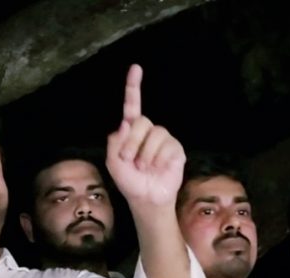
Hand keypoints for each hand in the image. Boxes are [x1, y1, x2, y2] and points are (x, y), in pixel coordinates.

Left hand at [106, 64, 184, 206]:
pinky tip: (158, 168)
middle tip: (129, 160)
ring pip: (155, 134)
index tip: (135, 68)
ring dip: (145, 154)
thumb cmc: (129, 180)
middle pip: (141, 122)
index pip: (132, 105)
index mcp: (131, 131)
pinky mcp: (176, 149)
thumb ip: (115, 142)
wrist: (145, 198)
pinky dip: (159, 159)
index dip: (133, 87)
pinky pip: (168, 146)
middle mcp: (148, 131)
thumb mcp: (113, 162)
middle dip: (132, 142)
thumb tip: (126, 122)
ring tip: (144, 167)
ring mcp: (163, 139)